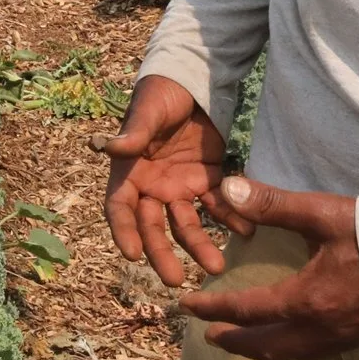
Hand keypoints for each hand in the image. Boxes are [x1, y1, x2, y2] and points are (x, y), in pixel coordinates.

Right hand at [101, 74, 231, 287]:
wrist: (192, 80)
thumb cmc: (160, 93)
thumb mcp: (148, 110)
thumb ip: (135, 132)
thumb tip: (111, 146)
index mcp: (129, 171)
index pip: (120, 208)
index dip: (123, 231)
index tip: (132, 255)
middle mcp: (152, 186)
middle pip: (153, 227)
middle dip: (162, 253)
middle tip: (174, 280)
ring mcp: (180, 186)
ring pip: (187, 224)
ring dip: (201, 245)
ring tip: (218, 266)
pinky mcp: (207, 180)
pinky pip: (218, 206)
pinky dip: (231, 218)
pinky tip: (247, 231)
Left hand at [178, 178, 358, 359]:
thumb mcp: (321, 213)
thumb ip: (273, 203)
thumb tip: (228, 188)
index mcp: (304, 299)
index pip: (247, 310)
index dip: (214, 308)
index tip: (188, 305)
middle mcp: (319, 328)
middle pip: (266, 344)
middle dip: (234, 341)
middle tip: (209, 335)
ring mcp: (343, 339)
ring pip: (291, 354)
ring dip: (262, 349)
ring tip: (244, 342)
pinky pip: (315, 354)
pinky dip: (292, 350)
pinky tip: (291, 340)